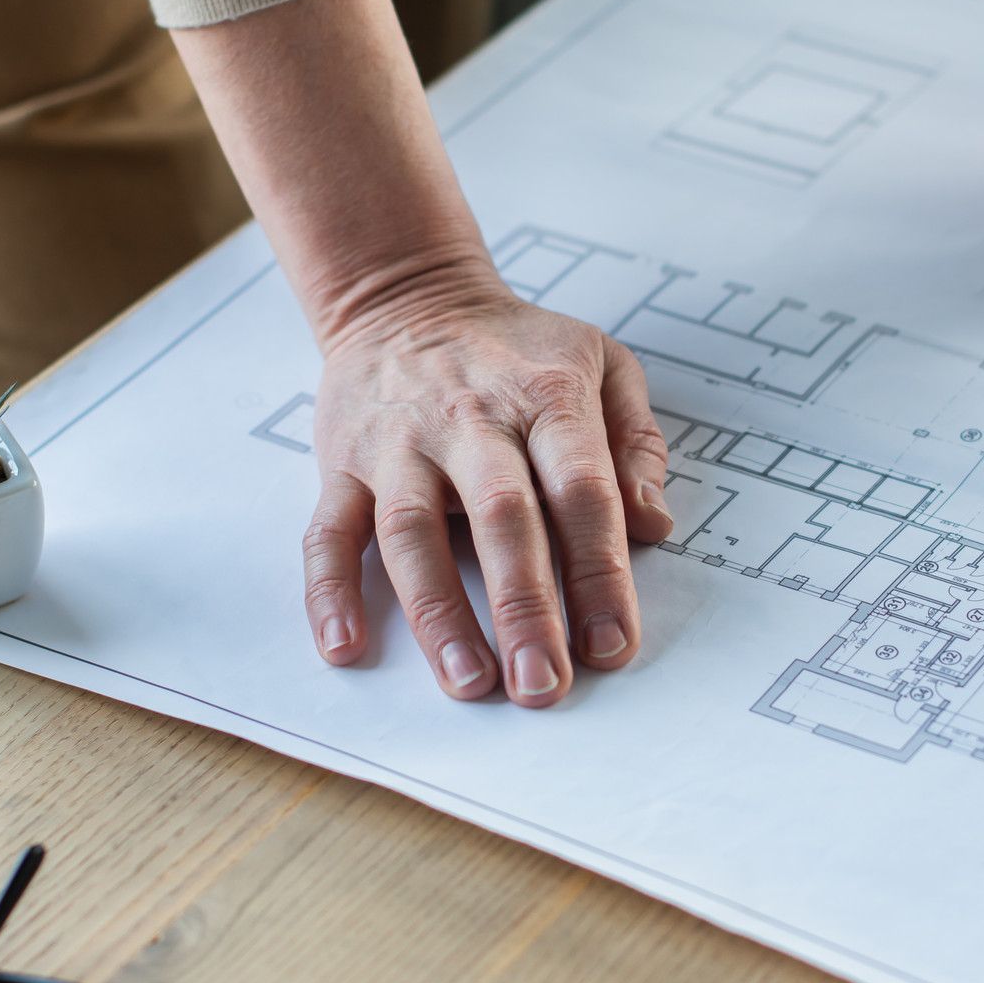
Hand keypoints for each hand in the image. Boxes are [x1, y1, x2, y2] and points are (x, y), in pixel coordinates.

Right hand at [299, 256, 673, 705]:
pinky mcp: (343, 462)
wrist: (409, 297)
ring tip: (468, 682)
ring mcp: (399, 444)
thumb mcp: (602, 362)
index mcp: (545, 398)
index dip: (599, 572)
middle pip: (502, 519)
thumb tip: (654, 525)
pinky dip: (330, 592)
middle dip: (525, 608)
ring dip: (439, 613)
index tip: (613, 644)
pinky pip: (329, 532)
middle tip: (544, 685)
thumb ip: (635, 444)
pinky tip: (346, 646)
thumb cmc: (519, 348)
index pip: (580, 491)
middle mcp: (470, 422)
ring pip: (412, 533)